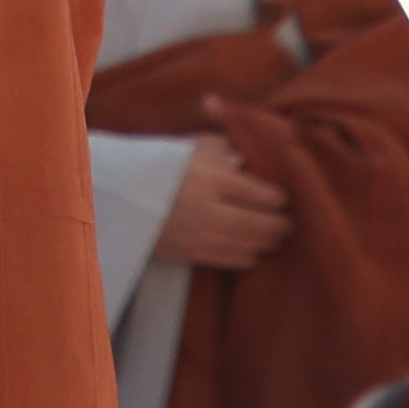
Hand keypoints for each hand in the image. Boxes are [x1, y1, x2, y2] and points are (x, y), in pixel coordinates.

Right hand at [154, 119, 289, 271]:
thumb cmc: (158, 166)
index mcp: (209, 178)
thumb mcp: (188, 147)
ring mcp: (199, 235)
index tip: (284, 198)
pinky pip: (229, 260)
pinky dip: (247, 256)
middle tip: (290, 222)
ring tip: (276, 237)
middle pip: (259, 224)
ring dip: (266, 242)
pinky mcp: (190, 253)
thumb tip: (244, 157)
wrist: (118, 196)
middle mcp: (207, 209)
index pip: (259, 193)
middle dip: (279, 224)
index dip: (277, 198)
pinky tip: (253, 250)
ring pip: (248, 245)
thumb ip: (220, 147)